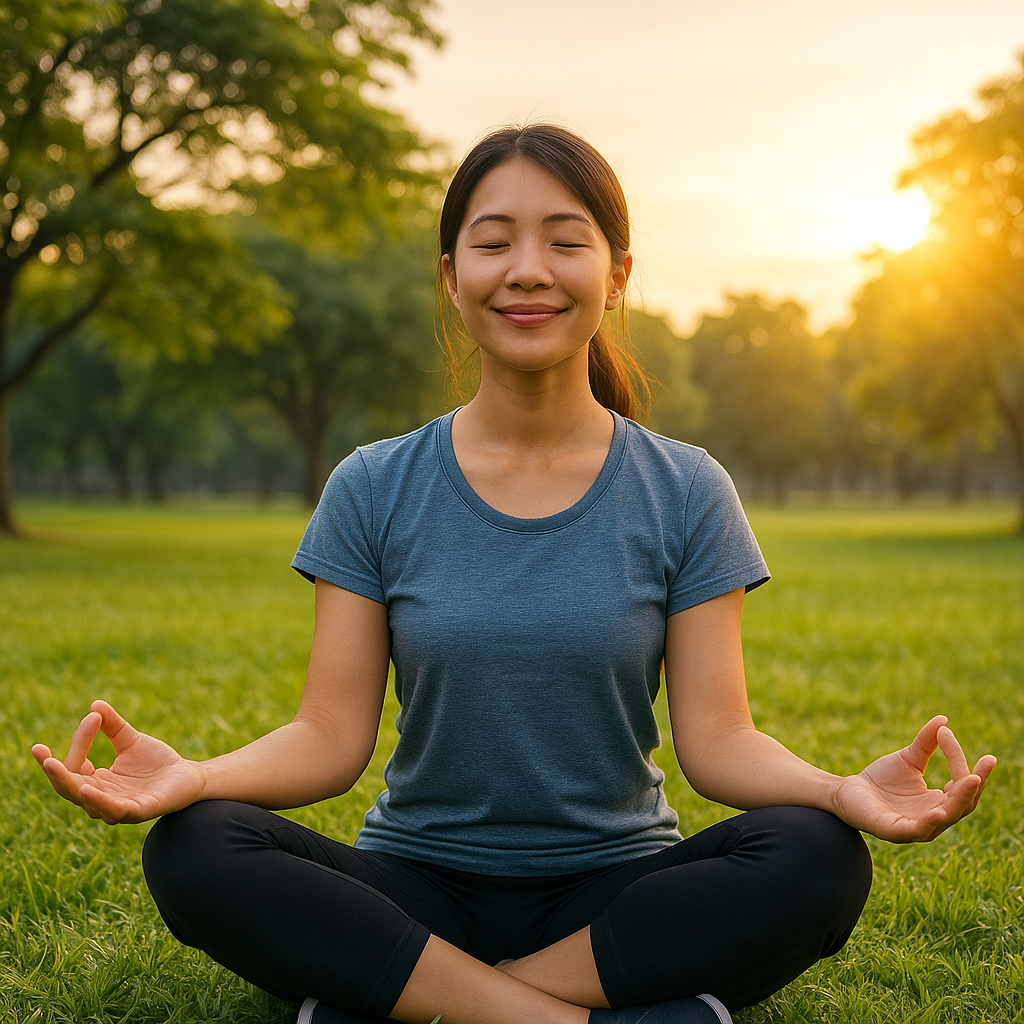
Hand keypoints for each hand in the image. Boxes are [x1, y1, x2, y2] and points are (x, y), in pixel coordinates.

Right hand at [32, 700, 205, 824]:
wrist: (189, 776)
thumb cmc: (157, 762)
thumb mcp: (131, 741)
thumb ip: (113, 726)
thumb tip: (95, 705)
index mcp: (97, 783)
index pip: (74, 766)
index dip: (79, 742)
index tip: (92, 717)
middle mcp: (102, 799)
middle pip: (70, 788)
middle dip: (54, 772)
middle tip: (41, 752)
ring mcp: (119, 808)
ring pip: (88, 801)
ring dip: (70, 785)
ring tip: (55, 767)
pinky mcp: (139, 811)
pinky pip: (115, 810)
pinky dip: (99, 801)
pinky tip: (87, 788)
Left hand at [832, 716, 995, 842]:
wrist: (848, 791)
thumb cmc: (882, 779)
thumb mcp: (908, 759)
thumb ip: (926, 743)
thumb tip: (943, 719)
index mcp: (940, 802)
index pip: (962, 786)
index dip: (960, 762)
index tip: (947, 733)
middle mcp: (934, 819)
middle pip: (962, 805)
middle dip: (972, 787)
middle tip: (980, 770)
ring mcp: (916, 828)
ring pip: (945, 819)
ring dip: (957, 803)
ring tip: (969, 782)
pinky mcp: (893, 831)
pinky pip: (915, 830)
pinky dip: (927, 823)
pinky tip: (936, 812)